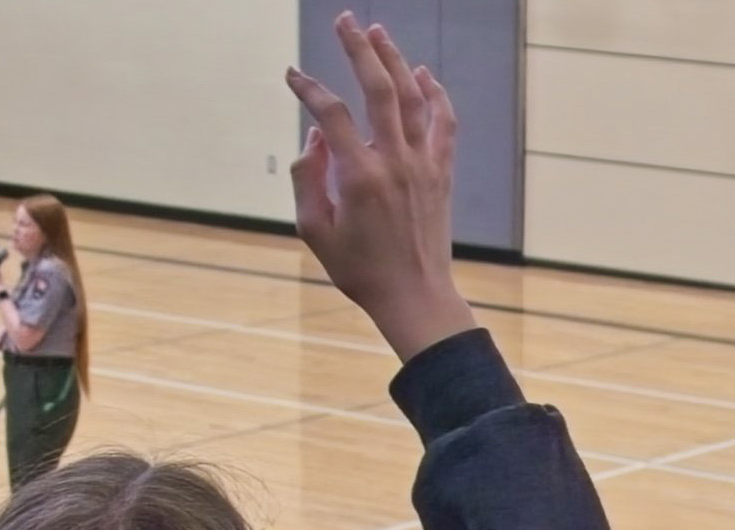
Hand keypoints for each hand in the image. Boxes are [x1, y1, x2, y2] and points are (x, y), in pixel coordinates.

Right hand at [285, 13, 476, 359]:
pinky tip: (423, 74)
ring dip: (394, 60)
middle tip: (345, 20)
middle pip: (378, 89)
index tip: (292, 75)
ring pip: (412, 98)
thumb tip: (315, 138)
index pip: (330, 115)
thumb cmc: (360, 270)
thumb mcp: (315, 231)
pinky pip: (443, 123)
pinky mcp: (442, 172)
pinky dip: (435, 94)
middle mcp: (395, 162)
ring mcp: (423, 164)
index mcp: (359, 177)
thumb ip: (308, 179)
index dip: (308, 89)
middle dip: (359, 49)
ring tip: (377, 32)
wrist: (415, 296)